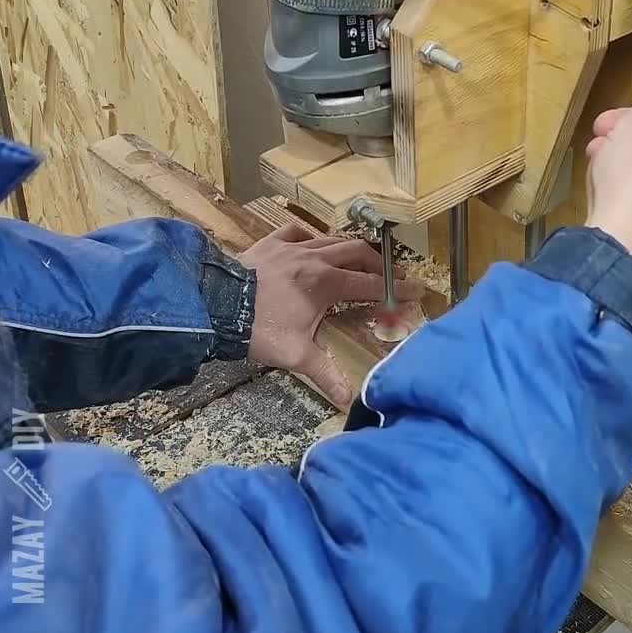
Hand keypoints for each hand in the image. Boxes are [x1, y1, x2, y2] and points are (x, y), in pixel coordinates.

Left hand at [238, 224, 424, 405]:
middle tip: (392, 276)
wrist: (215, 304)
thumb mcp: (295, 355)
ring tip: (360, 261)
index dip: (397, 289)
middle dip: (380, 265)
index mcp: (328, 283)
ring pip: (332, 241)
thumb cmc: (258, 329)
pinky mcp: (270, 243)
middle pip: (359, 254)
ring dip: (350, 251)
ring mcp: (292, 247)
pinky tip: (312, 244)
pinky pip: (297, 232)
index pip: (373, 285)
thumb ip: (325, 374)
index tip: (416, 290)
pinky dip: (311, 238)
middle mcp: (316, 259)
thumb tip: (347, 400)